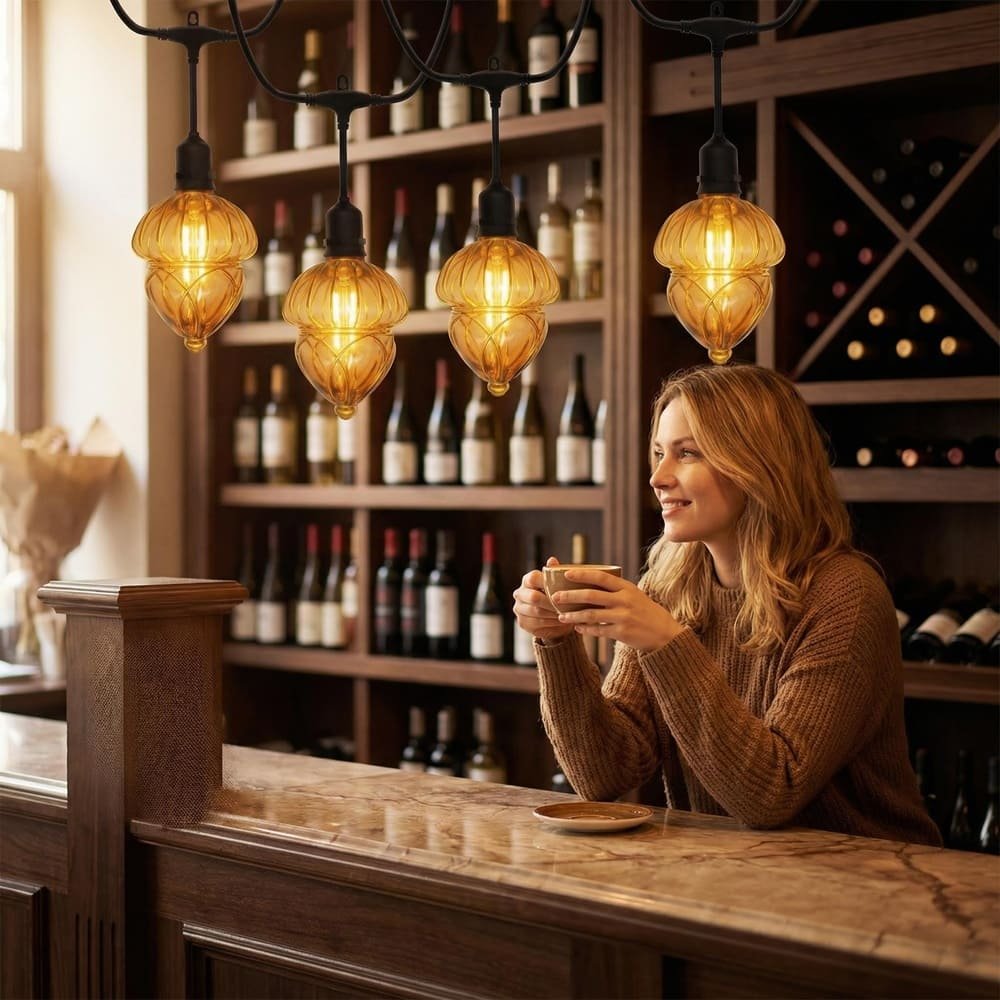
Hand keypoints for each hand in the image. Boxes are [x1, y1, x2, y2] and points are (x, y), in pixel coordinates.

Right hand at [512, 556, 574, 642]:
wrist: (554, 616)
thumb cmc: (557, 596)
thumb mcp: (559, 584)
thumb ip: (554, 572)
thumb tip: (552, 560)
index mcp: (527, 580)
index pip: (533, 578)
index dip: (547, 584)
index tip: (561, 590)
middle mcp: (520, 593)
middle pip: (534, 597)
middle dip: (551, 602)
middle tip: (566, 605)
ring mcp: (519, 608)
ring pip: (536, 611)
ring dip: (553, 613)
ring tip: (566, 614)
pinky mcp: (522, 622)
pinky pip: (537, 623)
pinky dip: (551, 623)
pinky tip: (561, 621)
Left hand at [550, 568, 684, 652]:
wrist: (665, 634)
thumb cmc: (645, 611)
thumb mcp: (634, 595)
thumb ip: (615, 589)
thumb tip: (588, 582)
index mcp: (626, 587)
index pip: (600, 577)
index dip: (582, 574)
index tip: (566, 574)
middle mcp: (624, 600)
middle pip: (591, 595)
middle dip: (570, 596)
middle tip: (555, 597)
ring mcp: (623, 617)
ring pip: (591, 615)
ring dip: (574, 615)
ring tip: (561, 616)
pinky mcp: (622, 633)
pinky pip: (598, 630)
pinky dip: (586, 629)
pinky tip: (577, 628)